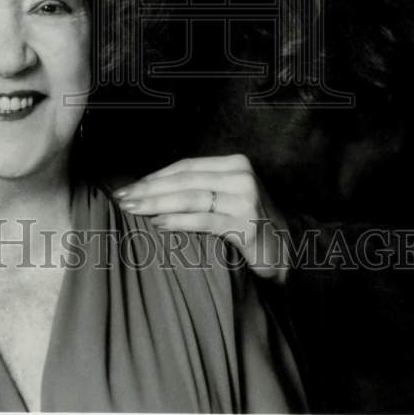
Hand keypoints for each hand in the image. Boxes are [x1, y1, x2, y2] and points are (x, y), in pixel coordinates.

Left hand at [113, 154, 290, 282]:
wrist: (291, 250)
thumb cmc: (250, 223)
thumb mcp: (228, 196)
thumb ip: (201, 188)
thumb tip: (151, 190)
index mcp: (235, 164)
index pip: (186, 167)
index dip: (155, 176)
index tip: (130, 187)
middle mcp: (242, 176)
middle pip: (185, 181)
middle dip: (150, 189)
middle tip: (123, 198)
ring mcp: (246, 200)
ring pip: (192, 198)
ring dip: (157, 203)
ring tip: (134, 210)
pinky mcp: (248, 225)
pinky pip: (205, 220)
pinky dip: (179, 221)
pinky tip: (159, 224)